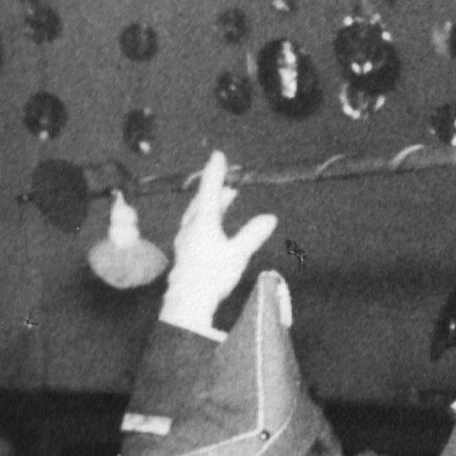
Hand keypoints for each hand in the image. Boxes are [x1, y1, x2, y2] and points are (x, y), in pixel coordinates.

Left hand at [158, 152, 276, 331]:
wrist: (188, 299)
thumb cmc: (212, 275)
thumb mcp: (238, 254)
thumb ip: (253, 234)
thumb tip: (270, 218)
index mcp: (203, 222)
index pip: (209, 190)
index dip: (215, 172)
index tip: (218, 155)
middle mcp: (191, 227)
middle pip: (202, 201)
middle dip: (215, 190)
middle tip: (230, 185)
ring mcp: (185, 239)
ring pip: (196, 214)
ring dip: (210, 205)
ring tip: (224, 201)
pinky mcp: (185, 251)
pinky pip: (194, 226)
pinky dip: (205, 219)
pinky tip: (211, 228)